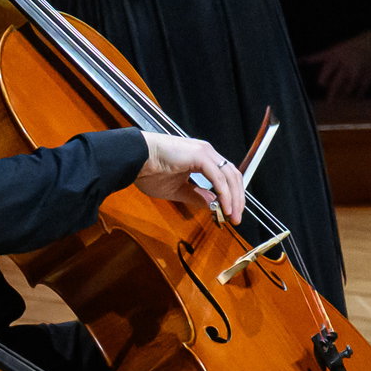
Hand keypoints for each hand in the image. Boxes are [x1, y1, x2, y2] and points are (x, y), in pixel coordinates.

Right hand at [136, 133, 250, 223]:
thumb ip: (196, 196)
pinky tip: (224, 207)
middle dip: (237, 199)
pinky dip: (224, 193)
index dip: (232, 195)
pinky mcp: (200, 155)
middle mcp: (206, 153)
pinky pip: (218, 177)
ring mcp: (204, 152)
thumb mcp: (176, 190)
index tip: (231, 212)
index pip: (226, 177)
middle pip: (233, 176)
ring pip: (229, 176)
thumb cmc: (147, 170)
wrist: (133, 158)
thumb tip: (214, 204)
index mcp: (201, 158)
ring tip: (232, 215)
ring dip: (234, 198)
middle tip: (236, 217)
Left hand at [301, 32, 370, 100]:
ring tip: (342, 96)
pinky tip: (355, 96)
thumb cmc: (348, 48)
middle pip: (337, 83)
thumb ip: (316, 57)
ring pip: (348, 88)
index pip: (327, 71)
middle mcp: (347, 63)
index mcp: (337, 56)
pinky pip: (361, 89)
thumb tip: (299, 61)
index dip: (323, 80)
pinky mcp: (369, 75)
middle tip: (329, 101)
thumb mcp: (333, 50)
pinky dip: (358, 94)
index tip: (322, 84)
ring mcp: (358, 70)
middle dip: (332, 94)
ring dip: (344, 93)